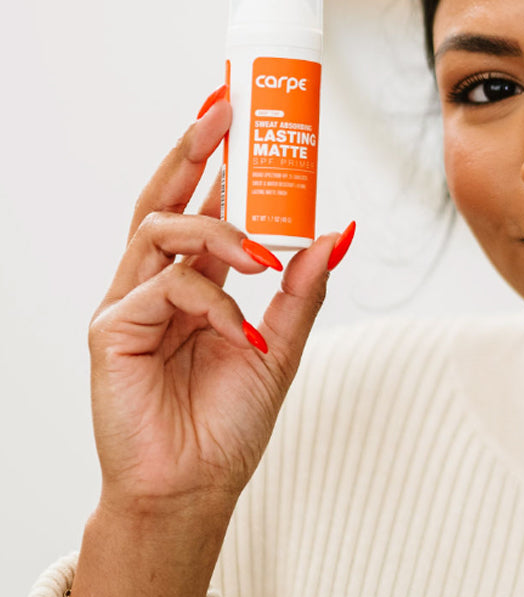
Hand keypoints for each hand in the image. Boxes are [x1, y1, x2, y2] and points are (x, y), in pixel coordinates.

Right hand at [88, 91, 349, 516]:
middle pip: (167, 197)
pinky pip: (163, 288)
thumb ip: (303, 288)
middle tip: (223, 108)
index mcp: (197, 281)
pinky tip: (239, 332)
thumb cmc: (228, 421)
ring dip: (216, 230)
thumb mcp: (282, 344)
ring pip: (159, 227)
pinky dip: (211, 301)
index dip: (220, 160)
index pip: (204, 205)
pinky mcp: (112, 330)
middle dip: (194, 148)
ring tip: (260, 254)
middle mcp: (159, 282)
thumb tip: (337, 233)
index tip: (244, 116)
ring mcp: (130, 303)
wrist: (194, 487)